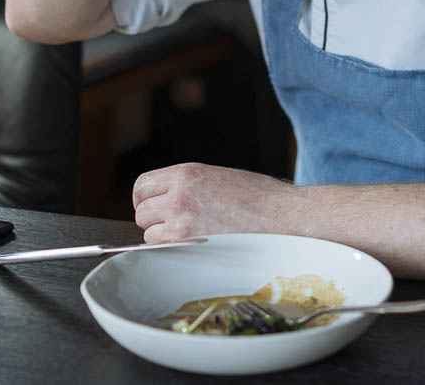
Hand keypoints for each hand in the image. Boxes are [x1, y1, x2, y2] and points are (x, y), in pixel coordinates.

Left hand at [132, 162, 293, 242]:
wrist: (283, 215)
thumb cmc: (257, 197)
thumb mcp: (217, 177)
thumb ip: (187, 186)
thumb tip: (163, 202)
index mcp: (186, 174)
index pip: (142, 186)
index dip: (146, 198)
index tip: (154, 206)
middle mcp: (178, 195)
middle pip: (141, 212)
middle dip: (154, 220)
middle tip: (175, 225)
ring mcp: (182, 222)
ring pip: (149, 234)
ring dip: (163, 237)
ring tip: (190, 236)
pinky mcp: (190, 245)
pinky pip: (163, 251)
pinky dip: (173, 251)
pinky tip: (195, 247)